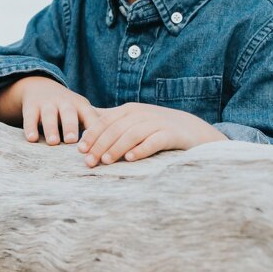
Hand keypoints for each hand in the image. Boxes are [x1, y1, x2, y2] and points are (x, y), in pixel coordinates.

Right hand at [9, 76, 98, 144]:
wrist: (40, 87)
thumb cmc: (67, 108)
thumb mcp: (82, 111)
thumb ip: (93, 125)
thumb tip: (113, 147)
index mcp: (81, 105)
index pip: (90, 116)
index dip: (93, 129)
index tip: (96, 145)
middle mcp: (65, 102)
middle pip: (69, 113)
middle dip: (70, 126)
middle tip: (71, 140)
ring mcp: (47, 103)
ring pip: (49, 114)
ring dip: (51, 128)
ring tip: (53, 142)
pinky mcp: (31, 106)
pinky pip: (30, 117)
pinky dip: (30, 127)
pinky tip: (32, 138)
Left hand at [77, 104, 222, 166]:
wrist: (191, 129)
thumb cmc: (156, 127)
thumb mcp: (133, 121)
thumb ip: (111, 123)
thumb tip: (84, 129)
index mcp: (129, 109)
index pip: (105, 121)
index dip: (91, 135)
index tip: (80, 150)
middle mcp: (141, 113)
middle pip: (115, 129)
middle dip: (100, 145)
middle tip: (89, 162)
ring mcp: (157, 122)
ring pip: (132, 134)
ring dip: (117, 148)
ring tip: (106, 161)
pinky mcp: (171, 134)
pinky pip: (154, 141)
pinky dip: (141, 149)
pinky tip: (130, 159)